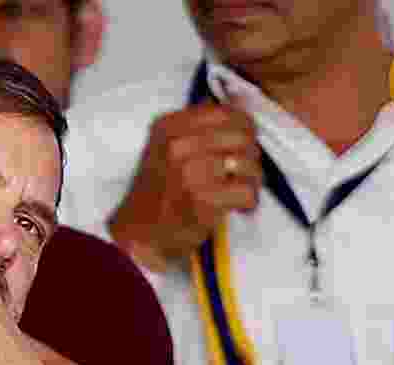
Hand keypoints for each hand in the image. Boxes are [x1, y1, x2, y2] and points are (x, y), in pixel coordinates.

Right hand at [107, 101, 261, 269]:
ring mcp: (190, 172)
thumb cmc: (159, 191)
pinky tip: (238, 207)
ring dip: (253, 180)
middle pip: (242, 136)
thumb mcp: (166, 146)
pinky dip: (249, 202)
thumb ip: (199, 125)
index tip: (242, 146)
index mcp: (169, 126)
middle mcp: (178, 145)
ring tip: (240, 190)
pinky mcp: (202, 199)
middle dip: (252, 156)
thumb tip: (240, 102)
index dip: (245, 129)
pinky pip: (247, 191)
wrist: (140, 233)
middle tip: (244, 173)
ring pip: (249, 163)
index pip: (226, 112)